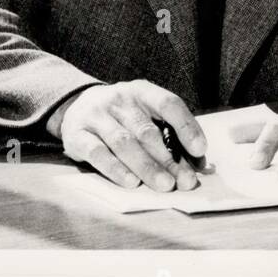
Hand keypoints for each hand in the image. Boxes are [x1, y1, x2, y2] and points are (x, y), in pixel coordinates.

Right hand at [48, 81, 206, 192]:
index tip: (200, 150)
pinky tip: (130, 182)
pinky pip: (98, 153)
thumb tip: (199, 164)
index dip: (186, 126)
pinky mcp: (77, 134)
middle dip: (169, 159)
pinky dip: (115, 169)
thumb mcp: (144, 114)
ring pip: (124, 142)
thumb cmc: (122, 117)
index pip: (168, 103)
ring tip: (164, 185)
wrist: (77, 107)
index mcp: (141, 91)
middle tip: (185, 182)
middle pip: (147, 131)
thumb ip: (170, 135)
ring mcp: (96, 115)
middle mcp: (119, 99)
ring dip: (146, 166)